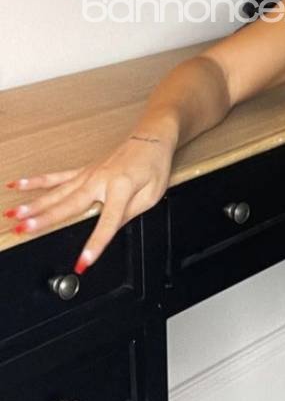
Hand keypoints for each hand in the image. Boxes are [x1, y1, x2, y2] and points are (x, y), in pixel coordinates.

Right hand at [3, 135, 174, 273]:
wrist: (151, 138)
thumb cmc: (153, 165)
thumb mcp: (152, 195)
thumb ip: (128, 214)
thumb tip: (109, 230)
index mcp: (121, 188)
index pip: (107, 223)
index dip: (95, 244)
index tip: (83, 262)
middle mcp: (100, 180)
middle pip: (69, 204)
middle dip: (45, 219)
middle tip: (24, 229)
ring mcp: (88, 174)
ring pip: (57, 192)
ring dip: (34, 204)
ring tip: (15, 214)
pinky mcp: (83, 171)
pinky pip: (56, 177)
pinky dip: (36, 181)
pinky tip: (17, 185)